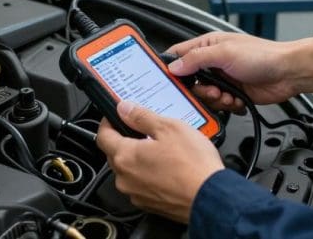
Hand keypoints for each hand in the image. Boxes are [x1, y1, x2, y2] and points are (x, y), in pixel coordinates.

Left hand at [96, 100, 223, 222]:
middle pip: (115, 153)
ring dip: (139, 158)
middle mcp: (125, 178)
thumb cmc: (193, 165)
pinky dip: (149, 174)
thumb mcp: (169, 128)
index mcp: (125, 156)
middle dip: (125, 139)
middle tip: (144, 129)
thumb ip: (142, 117)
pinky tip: (168, 167)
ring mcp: (136, 194)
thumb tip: (124, 108)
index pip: (102, 136)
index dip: (108, 122)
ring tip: (162, 149)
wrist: (210, 198)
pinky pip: (141, 184)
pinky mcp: (149, 204)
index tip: (116, 115)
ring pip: (129, 170)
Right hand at [165, 32, 312, 112]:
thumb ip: (197, 59)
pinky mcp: (233, 94)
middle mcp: (214, 62)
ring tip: (227, 95)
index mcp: (209, 46)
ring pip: (204, 96)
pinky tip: (236, 100)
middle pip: (190, 82)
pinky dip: (227, 105)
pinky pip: (219, 105)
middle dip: (199, 90)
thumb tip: (175, 66)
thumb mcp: (225, 53)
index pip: (180, 55)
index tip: (169, 80)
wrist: (288, 73)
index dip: (171, 67)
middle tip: (211, 90)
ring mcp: (223, 79)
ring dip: (215, 99)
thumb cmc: (263, 55)